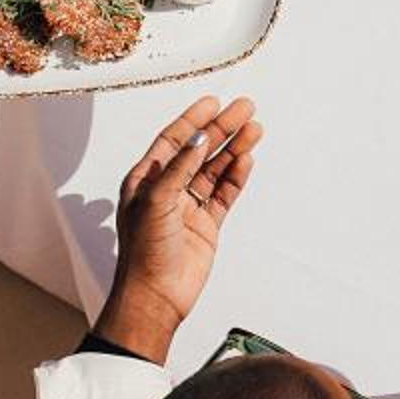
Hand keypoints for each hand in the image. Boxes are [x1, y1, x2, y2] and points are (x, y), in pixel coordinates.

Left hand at [93, 95, 261, 360]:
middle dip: (222, 128)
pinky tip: (246, 159)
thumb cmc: (144, 252)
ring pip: (215, 170)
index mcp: (146, 181)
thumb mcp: (156, 201)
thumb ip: (180, 167)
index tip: (214, 101)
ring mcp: (188, 208)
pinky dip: (236, 176)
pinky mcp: (206, 226)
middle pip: (199, 150)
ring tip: (255, 128)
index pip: (172, 140)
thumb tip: (199, 136)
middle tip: (246, 108)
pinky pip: (224, 194)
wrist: (156, 297)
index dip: (193, 119)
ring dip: (234, 149)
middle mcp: (167, 190)